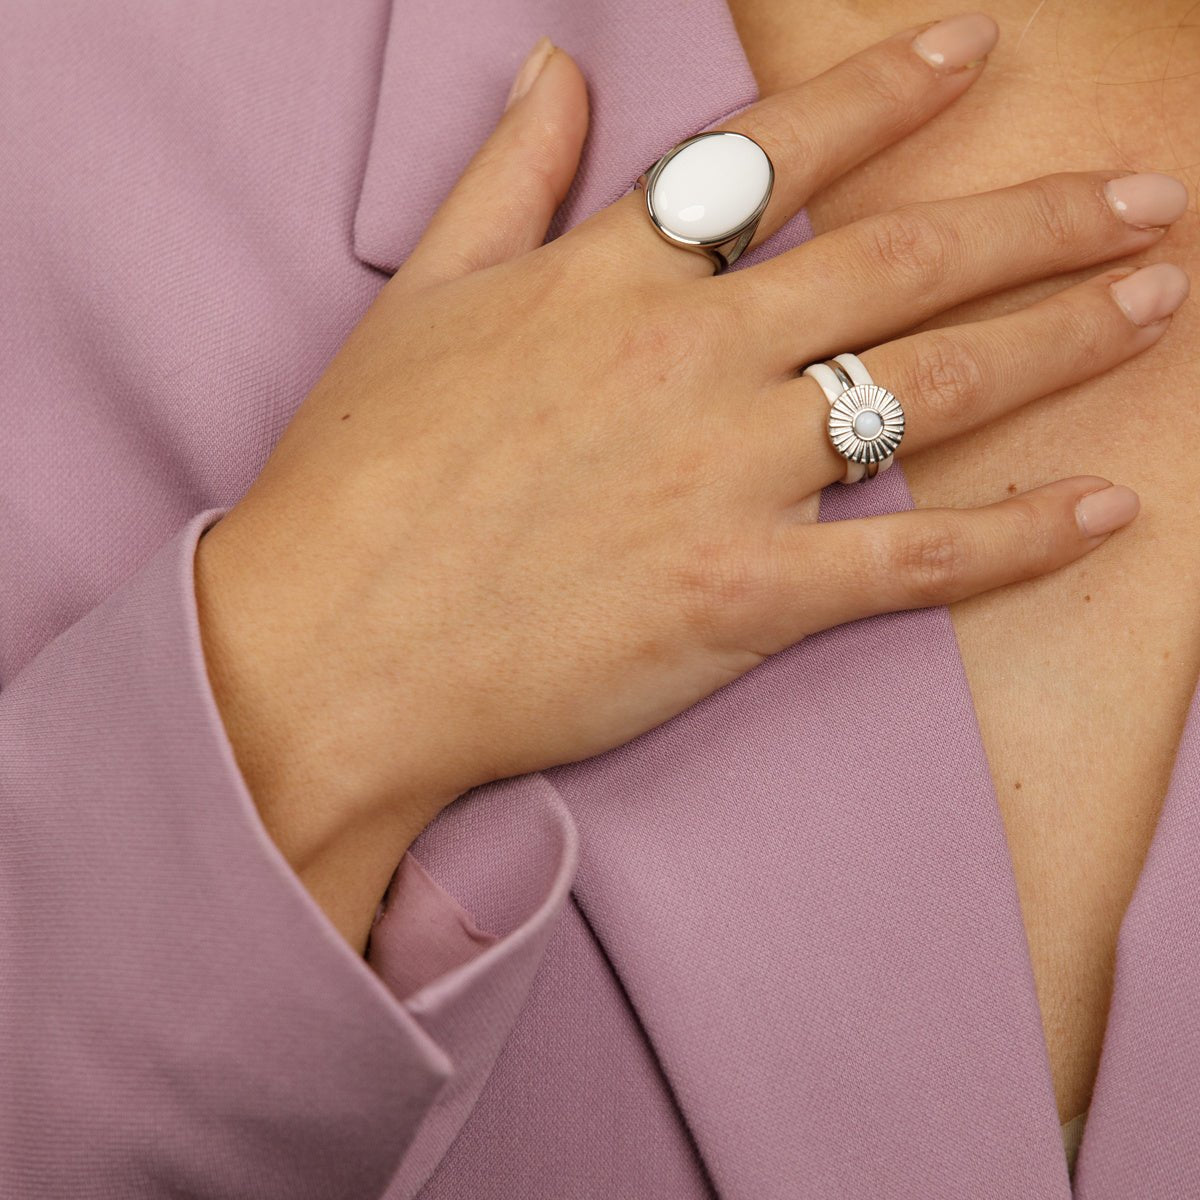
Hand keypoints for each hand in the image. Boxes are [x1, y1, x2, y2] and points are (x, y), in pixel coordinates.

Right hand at [195, 17, 1188, 947]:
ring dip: (1060, 336)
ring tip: (1154, 300)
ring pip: (932, 387)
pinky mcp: (743, 598)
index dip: (886, 88)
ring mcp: (725, 478)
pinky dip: (1016, 535)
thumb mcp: (422, 302)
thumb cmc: (358, 478)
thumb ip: (506, 180)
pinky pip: (912, 560)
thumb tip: (556, 71)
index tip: (974, 51)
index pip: (779, 154)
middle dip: (1038, 215)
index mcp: (612, 279)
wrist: (335, 645)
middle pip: (901, 260)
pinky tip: (1104, 510)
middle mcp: (690, 359)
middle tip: (1143, 192)